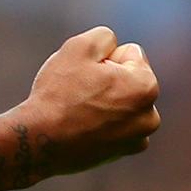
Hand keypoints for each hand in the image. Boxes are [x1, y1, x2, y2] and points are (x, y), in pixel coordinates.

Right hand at [17, 26, 160, 178]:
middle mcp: (150, 115)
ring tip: (79, 112)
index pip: (128, 53)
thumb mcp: (78, 47)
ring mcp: (138, 137)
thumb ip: (104, 37)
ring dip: (106, 103)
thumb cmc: (59, 94)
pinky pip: (116, 128)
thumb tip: (113, 46)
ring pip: (122, 104)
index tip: (85, 75)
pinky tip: (82, 128)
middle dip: (108, 81)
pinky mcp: (123, 153)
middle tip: (79, 93)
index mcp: (146, 86)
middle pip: (128, 80)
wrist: (40, 141)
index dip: (103, 58)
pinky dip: (103, 125)